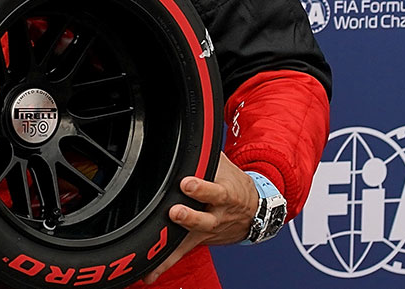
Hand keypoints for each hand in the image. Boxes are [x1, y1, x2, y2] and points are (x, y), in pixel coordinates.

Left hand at [144, 153, 258, 281]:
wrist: (257, 211)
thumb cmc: (234, 183)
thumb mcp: (224, 164)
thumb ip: (204, 152)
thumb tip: (188, 129)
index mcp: (225, 194)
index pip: (215, 190)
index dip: (201, 188)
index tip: (186, 183)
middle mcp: (217, 216)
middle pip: (205, 219)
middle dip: (190, 217)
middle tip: (175, 212)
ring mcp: (207, 232)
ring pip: (191, 239)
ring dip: (174, 243)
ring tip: (159, 248)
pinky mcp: (197, 242)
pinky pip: (180, 254)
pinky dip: (163, 265)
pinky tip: (147, 275)